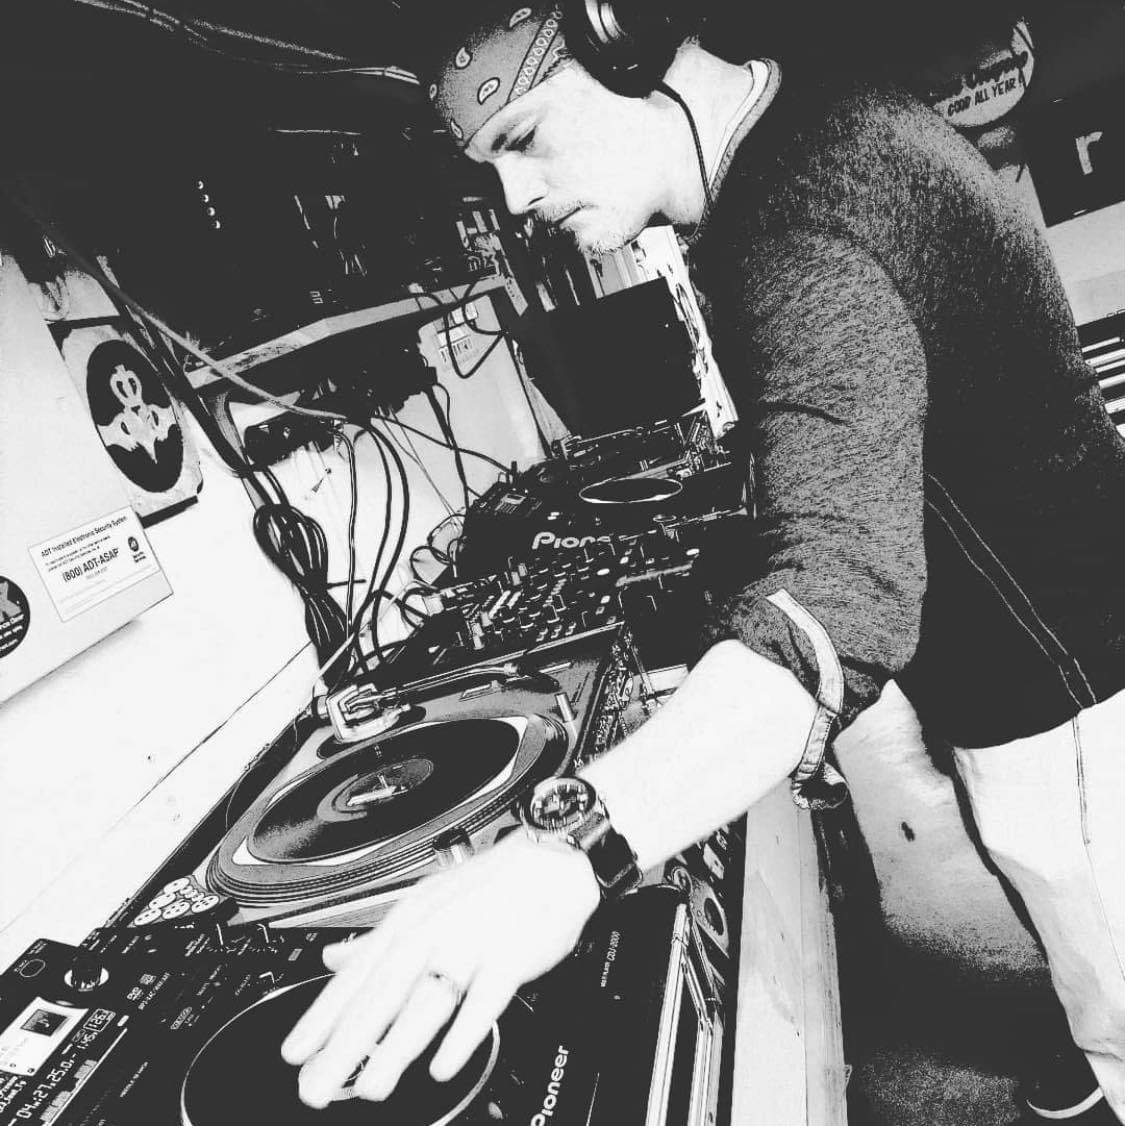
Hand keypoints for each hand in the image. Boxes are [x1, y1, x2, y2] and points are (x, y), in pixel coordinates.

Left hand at [280, 830, 600, 1106]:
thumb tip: (334, 960)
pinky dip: (463, 1032)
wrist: (550, 859)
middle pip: (384, 992)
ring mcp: (473, 942)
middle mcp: (435, 931)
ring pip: (428, 998)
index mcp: (410, 920)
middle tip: (318, 1086)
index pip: (358, 974)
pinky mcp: (512, 955)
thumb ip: (378, 939)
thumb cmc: (488, 886)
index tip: (296, 1053)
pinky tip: (444, 1064)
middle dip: (347, 1043)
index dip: (323, 1016)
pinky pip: (485, 998)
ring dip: (397, 1044)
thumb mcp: (425, 904)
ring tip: (370, 1086)